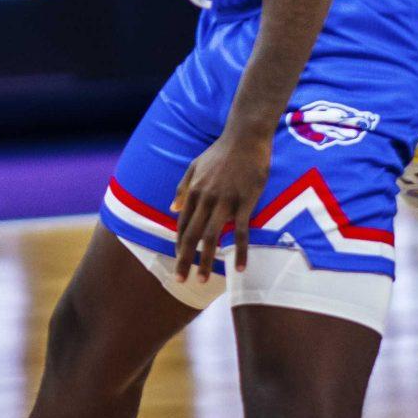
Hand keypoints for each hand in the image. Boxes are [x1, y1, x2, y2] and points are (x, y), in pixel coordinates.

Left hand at [172, 118, 272, 282]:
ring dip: (205, 261)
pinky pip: (241, 231)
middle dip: (184, 260)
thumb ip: (183, 187)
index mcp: (194, 190)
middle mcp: (206, 198)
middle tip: (180, 282)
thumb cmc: (221, 150)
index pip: (182, 225)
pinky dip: (240, 250)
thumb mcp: (195, 165)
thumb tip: (172, 208)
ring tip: (201, 280)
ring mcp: (226, 200)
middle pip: (192, 235)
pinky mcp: (246, 201)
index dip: (179, 246)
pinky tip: (240, 267)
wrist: (246, 135)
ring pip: (212, 236)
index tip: (178, 263)